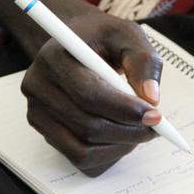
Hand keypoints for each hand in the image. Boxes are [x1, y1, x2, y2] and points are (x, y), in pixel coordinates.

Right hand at [21, 8, 161, 175]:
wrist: (74, 44)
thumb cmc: (102, 39)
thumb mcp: (127, 36)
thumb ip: (143, 62)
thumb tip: (152, 98)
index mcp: (54, 58)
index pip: (88, 94)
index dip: (125, 110)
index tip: (156, 115)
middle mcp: (38, 87)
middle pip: (87, 126)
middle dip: (128, 131)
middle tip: (155, 128)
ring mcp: (37, 112)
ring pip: (82, 148)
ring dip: (119, 146)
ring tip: (139, 131)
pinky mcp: (45, 130)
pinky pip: (78, 157)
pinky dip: (106, 154)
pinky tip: (122, 137)